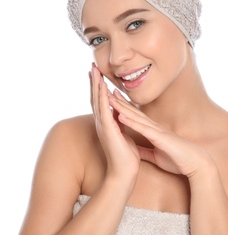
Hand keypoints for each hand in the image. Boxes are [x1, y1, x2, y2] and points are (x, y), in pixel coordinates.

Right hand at [89, 64, 139, 179]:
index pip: (101, 102)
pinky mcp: (108, 129)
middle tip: (91, 66)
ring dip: (96, 85)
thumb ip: (119, 123)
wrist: (125, 172)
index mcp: (106, 123)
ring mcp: (103, 126)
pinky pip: (105, 109)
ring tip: (94, 70)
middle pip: (96, 98)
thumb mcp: (123, 134)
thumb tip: (120, 113)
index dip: (98, 88)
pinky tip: (102, 86)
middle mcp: (102, 123)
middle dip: (94, 82)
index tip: (97, 74)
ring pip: (98, 101)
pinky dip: (103, 97)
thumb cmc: (125, 155)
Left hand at [108, 90, 215, 178]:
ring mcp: (157, 131)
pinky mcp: (160, 138)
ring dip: (122, 107)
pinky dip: (131, 122)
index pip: (135, 117)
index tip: (111, 101)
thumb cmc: (178, 159)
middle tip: (106, 90)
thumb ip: (145, 151)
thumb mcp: (156, 156)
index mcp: (153, 132)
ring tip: (109, 97)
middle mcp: (154, 128)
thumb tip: (134, 149)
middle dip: (120, 102)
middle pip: (134, 112)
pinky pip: (143, 129)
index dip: (123, 108)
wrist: (195, 163)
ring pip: (136, 116)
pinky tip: (120, 115)